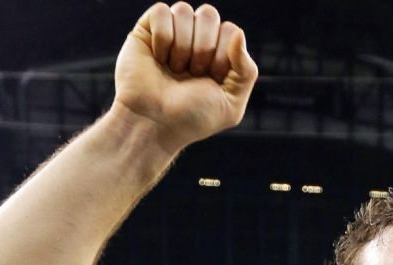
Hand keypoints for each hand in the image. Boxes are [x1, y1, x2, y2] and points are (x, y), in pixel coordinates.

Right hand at [113, 3, 257, 151]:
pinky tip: (158, 58)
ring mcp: (170, 34)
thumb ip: (246, 70)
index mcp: (217, 54)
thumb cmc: (190, 119)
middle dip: (202, 48)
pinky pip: (160, 11)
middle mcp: (194, 40)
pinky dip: (162, 37)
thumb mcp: (231, 104)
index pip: (230, 30)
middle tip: (191, 74)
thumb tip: (239, 33)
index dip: (222, 54)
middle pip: (209, 14)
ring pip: (184, 10)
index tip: (210, 79)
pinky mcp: (146, 32)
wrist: (153, 125)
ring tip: (173, 69)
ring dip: (181, 45)